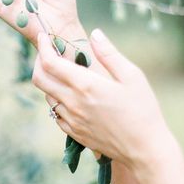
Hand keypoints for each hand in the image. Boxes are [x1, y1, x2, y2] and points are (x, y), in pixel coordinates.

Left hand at [32, 29, 176, 169]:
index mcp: (85, 85)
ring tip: (62, 72)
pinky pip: (55, 113)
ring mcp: (71, 120)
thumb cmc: (143, 111)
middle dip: (38, 61)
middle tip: (48, 52)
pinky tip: (70, 95)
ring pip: (47, 96)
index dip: (43, 46)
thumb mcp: (132, 76)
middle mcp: (73, 103)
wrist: (144, 150)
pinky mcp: (74, 133)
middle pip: (39, 79)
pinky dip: (56, 100)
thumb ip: (110, 54)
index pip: (50, 62)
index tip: (44, 36)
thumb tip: (95, 33)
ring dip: (49, 81)